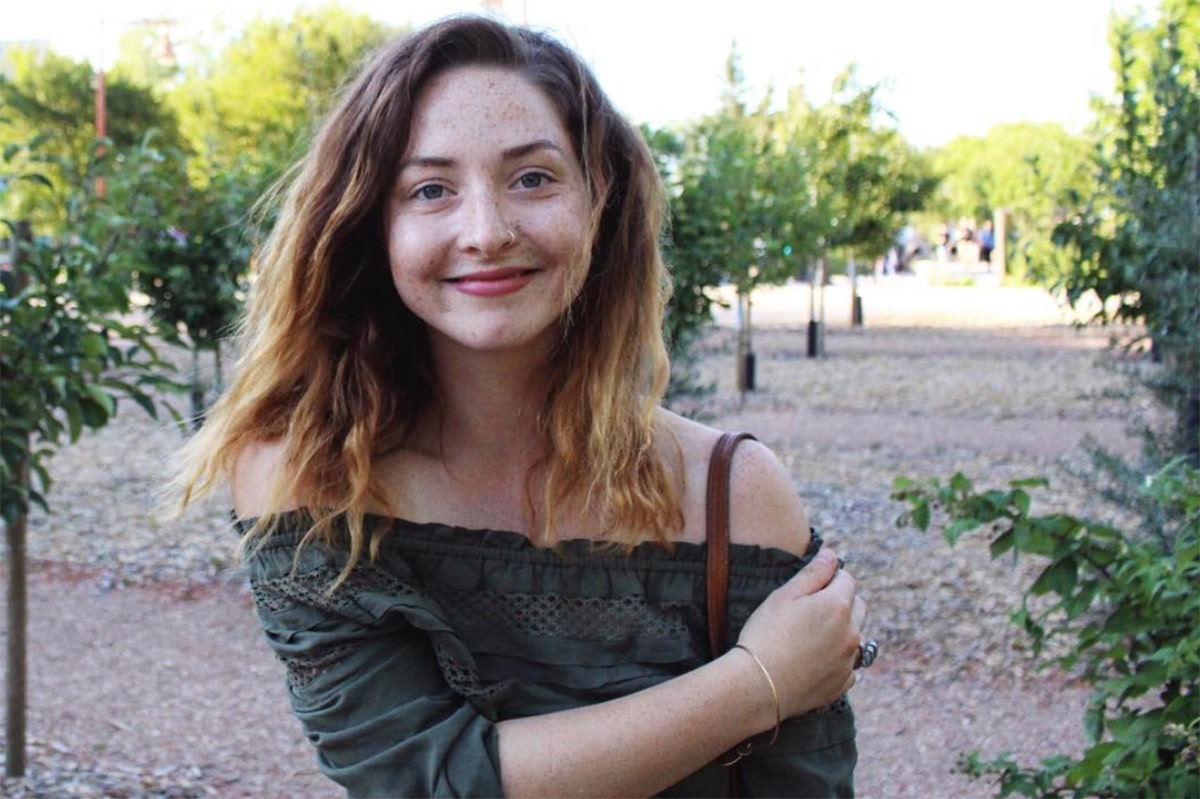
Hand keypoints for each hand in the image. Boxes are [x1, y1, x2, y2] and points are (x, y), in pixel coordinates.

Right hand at [735, 548, 865, 717]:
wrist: (759, 686)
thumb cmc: (767, 635)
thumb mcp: (784, 596)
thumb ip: (813, 573)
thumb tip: (831, 555)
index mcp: (838, 606)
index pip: (847, 578)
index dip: (830, 576)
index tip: (812, 584)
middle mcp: (852, 633)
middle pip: (858, 605)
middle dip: (842, 600)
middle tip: (812, 607)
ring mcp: (849, 660)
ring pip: (856, 635)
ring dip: (842, 629)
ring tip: (812, 634)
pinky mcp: (843, 683)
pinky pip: (849, 663)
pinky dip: (838, 657)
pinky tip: (814, 659)